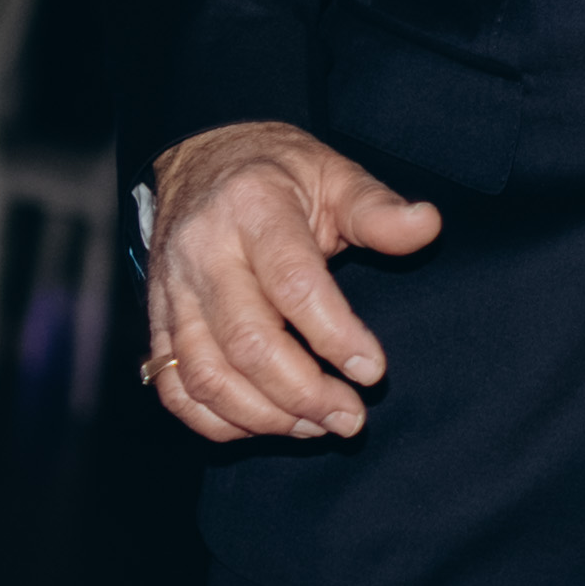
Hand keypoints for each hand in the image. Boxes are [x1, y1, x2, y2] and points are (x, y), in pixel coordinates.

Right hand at [141, 121, 443, 443]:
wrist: (202, 159)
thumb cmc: (277, 173)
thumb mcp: (334, 173)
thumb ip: (377, 209)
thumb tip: (426, 225)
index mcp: (253, 208)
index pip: (293, 284)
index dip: (335, 335)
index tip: (372, 370)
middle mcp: (204, 252)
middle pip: (247, 341)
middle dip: (303, 393)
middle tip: (350, 417)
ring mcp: (173, 292)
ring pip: (207, 375)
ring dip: (265, 416)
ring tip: (316, 426)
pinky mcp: (157, 322)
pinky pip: (175, 388)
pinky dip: (217, 421)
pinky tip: (265, 424)